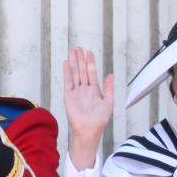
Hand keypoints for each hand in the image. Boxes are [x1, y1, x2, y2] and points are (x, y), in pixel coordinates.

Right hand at [63, 47, 113, 170]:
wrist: (89, 129)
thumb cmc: (99, 120)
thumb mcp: (108, 102)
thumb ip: (109, 88)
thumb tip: (110, 74)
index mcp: (94, 91)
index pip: (91, 73)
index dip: (91, 62)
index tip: (89, 52)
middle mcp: (84, 89)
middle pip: (82, 70)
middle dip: (80, 59)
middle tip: (78, 47)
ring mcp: (76, 92)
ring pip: (75, 73)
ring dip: (74, 62)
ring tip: (73, 51)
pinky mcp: (68, 95)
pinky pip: (67, 81)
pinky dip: (67, 72)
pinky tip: (67, 63)